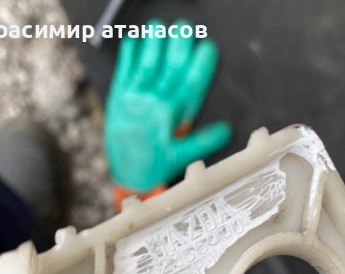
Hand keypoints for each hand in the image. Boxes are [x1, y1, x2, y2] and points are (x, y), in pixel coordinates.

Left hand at [104, 20, 231, 194]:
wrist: (125, 175)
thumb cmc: (155, 165)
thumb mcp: (182, 157)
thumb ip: (204, 142)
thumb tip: (227, 131)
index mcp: (168, 117)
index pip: (190, 86)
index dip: (201, 66)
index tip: (209, 48)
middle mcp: (151, 104)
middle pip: (169, 69)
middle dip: (179, 46)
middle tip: (186, 27)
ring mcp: (132, 98)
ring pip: (146, 65)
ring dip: (154, 43)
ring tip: (161, 26)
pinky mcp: (117, 97)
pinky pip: (123, 71)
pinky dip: (128, 54)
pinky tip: (133, 39)